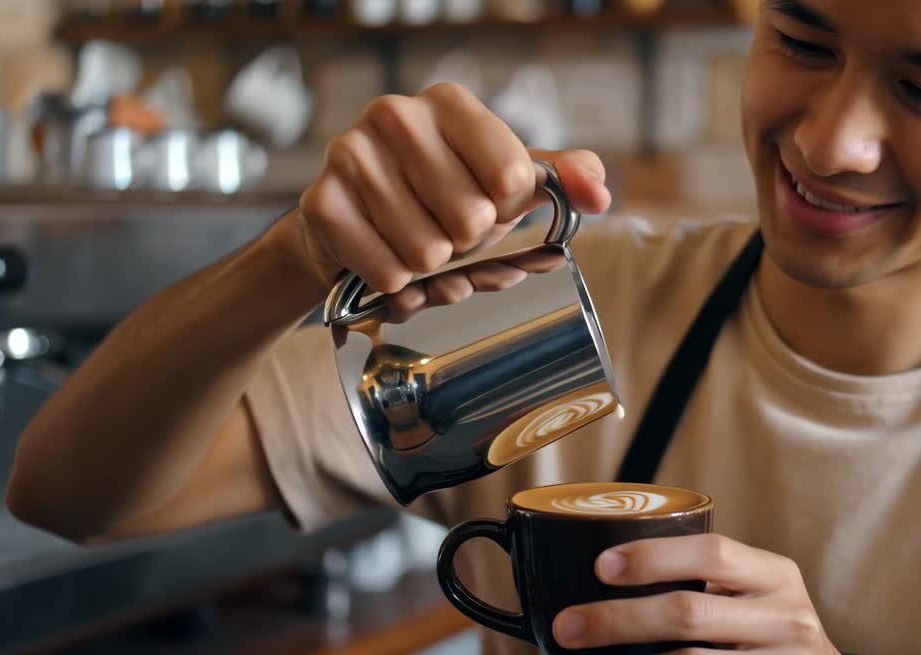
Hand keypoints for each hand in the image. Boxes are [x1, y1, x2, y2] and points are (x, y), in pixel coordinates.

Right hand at [291, 82, 610, 312]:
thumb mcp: (501, 184)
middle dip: (466, 243)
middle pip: (472, 219)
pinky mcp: (323, 201)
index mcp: (449, 104)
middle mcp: (396, 115)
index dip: (507, 210)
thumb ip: (558, 180)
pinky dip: (395, 284)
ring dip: (429, 268)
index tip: (489, 205)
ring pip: (427, 252)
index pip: (513, 177)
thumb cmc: (437, 199)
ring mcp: (352, 154)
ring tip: (417, 248)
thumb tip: (598, 194)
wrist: (354, 224)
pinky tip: (386, 260)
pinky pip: (387, 272)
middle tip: (448, 232)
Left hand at [552, 533, 899, 654]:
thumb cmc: (774, 638)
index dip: (653, 557)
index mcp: (779, 578)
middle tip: (565, 628)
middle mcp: (788, 623)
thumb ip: (710, 579)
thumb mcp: (764, 596)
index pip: (714, 554)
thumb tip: (606, 568)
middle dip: (616, 621)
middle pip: (688, 615)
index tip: (600, 566)